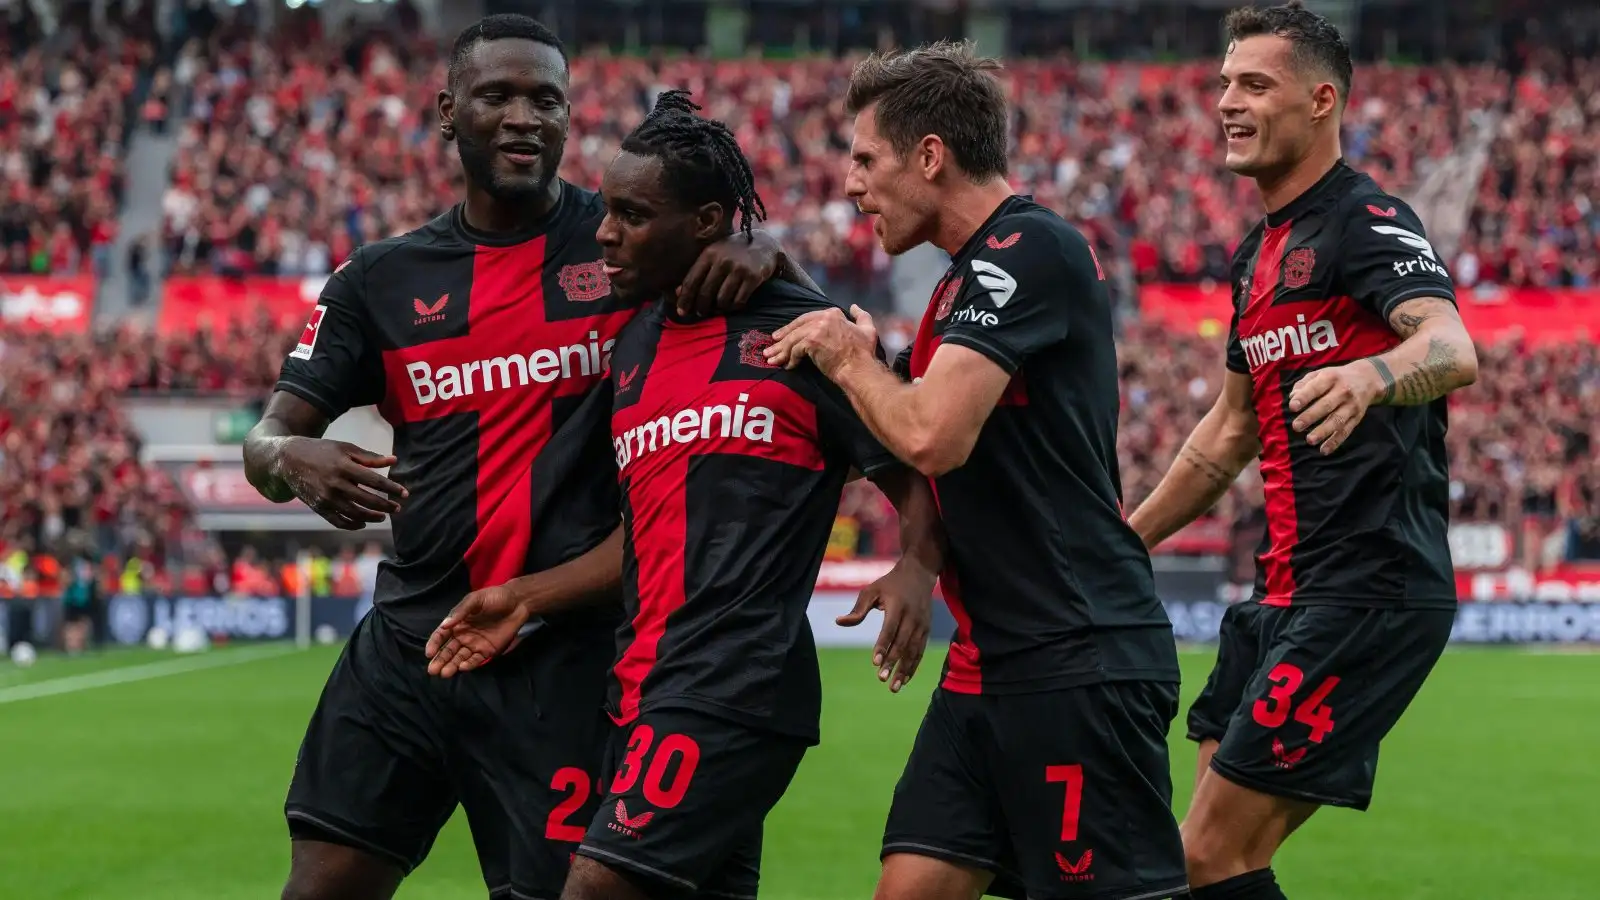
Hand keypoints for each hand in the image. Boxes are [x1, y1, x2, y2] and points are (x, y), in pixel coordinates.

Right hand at [276, 438, 406, 529]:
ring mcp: (326, 498)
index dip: (392, 488)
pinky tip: (364, 522)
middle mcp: (335, 484)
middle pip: (367, 500)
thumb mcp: (345, 448)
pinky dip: (353, 525)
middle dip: (386, 506)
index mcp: (343, 466)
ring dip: (373, 517)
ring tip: (383, 516)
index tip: (405, 493)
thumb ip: (370, 457)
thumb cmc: (322, 451)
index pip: (374, 481)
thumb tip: (394, 461)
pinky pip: (339, 521)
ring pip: (355, 514)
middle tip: (397, 508)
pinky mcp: (318, 507)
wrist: (288, 459)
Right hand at [424, 584, 530, 677]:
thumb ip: (460, 611)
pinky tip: (462, 667)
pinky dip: (469, 664)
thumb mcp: (475, 600)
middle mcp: (463, 636)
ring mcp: (475, 644)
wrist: (518, 602)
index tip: (429, 653)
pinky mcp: (487, 651)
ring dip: (452, 665)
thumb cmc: (495, 597)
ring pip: (460, 658)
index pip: (441, 636)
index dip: (434, 644)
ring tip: (444, 673)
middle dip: (440, 660)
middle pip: (448, 650)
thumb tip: (444, 625)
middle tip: (432, 671)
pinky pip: (476, 660)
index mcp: (457, 623)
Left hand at [675, 230, 777, 317]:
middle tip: (701, 313)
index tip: (681, 312)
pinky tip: (732, 305)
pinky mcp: (753, 277)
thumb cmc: (733, 252)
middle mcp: (723, 260)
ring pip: (722, 300)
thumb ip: (697, 272)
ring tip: (718, 308)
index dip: (685, 299)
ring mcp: (739, 269)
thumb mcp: (713, 256)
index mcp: (709, 254)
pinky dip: (733, 307)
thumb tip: (677, 293)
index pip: (691, 281)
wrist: (764, 244)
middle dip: (701, 307)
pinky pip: (738, 301)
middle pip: (705, 293)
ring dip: (718, 308)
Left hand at [765, 305, 878, 379]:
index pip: (807, 318)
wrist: (859, 368)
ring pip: (793, 339)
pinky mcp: (811, 341)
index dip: (794, 327)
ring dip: (781, 350)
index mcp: (834, 313)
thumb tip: (854, 306)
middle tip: (771, 348)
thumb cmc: (864, 353)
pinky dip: (790, 359)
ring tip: (771, 359)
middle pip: (797, 327)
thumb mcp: (868, 330)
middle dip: (783, 338)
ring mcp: (816, 329)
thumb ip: (861, 316)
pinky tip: (788, 366)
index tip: (785, 334)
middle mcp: (824, 318)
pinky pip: (795, 350)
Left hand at [836, 561, 935, 692]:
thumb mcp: (871, 590)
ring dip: (904, 670)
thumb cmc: (890, 583)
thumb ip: (858, 609)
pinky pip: (920, 652)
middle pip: (902, 644)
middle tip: (882, 679)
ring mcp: (922, 625)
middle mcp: (912, 617)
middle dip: (892, 663)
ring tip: (894, 687)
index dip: (883, 646)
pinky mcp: (926, 630)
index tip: (875, 663)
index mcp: (898, 607)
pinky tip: (904, 679)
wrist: (919, 573)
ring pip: (913, 651)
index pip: (890, 630)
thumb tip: (839, 622)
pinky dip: (913, 666)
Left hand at [1288, 361, 1383, 454]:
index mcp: (1331, 377)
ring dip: (1323, 431)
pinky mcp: (1357, 418)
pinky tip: (1324, 450)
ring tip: (1309, 440)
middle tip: (1296, 426)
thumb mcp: (1320, 373)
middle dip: (1311, 416)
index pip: (1316, 388)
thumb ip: (1304, 384)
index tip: (1292, 407)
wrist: (1368, 378)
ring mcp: (1351, 406)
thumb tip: (1292, 397)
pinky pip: (1346, 431)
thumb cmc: (1336, 377)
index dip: (1304, 397)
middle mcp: (1343, 391)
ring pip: (1337, 420)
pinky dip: (1335, 442)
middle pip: (1326, 405)